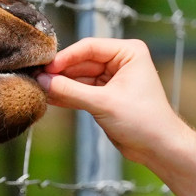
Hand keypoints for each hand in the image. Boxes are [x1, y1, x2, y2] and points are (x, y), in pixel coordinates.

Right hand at [39, 38, 188, 164]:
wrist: (160, 148)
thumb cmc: (144, 121)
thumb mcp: (103, 103)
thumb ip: (71, 91)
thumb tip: (42, 81)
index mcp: (128, 52)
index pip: (89, 47)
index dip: (65, 57)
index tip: (45, 68)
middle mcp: (121, 61)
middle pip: (81, 62)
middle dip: (60, 73)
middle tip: (36, 79)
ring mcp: (113, 79)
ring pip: (79, 77)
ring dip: (61, 85)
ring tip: (38, 89)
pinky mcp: (106, 96)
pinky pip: (82, 91)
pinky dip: (68, 95)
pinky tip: (49, 98)